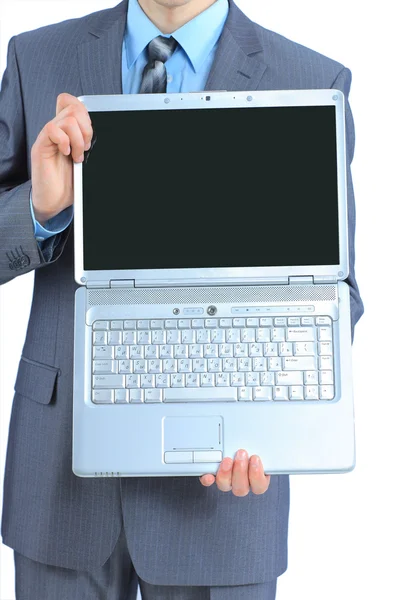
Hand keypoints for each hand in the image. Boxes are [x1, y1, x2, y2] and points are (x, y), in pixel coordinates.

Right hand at [31, 92, 92, 224]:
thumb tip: (111, 137)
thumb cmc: (69, 184)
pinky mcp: (41, 146)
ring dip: (78, 139)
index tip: (90, 137)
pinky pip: (52, 128)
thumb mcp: (87, 162)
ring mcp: (48, 137)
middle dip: (87, 127)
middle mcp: (58, 131)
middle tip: (87, 147)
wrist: (54, 201)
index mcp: (68, 132)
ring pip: (67, 119)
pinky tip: (67, 154)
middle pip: (73, 107)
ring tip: (77, 156)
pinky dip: (64, 141)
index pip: (73, 103)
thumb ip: (91, 146)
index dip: (85, 113)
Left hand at [199, 449, 270, 495]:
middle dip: (241, 471)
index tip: (256, 459)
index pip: (259, 486)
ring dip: (226, 473)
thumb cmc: (255, 445)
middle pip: (241, 488)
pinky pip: (209, 481)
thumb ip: (267, 445)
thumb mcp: (263, 444)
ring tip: (227, 459)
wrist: (239, 443)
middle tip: (241, 453)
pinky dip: (208, 478)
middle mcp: (242, 483)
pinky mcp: (214, 475)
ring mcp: (228, 481)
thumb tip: (278, 433)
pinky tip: (208, 474)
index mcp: (258, 479)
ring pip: (226, 486)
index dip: (257, 476)